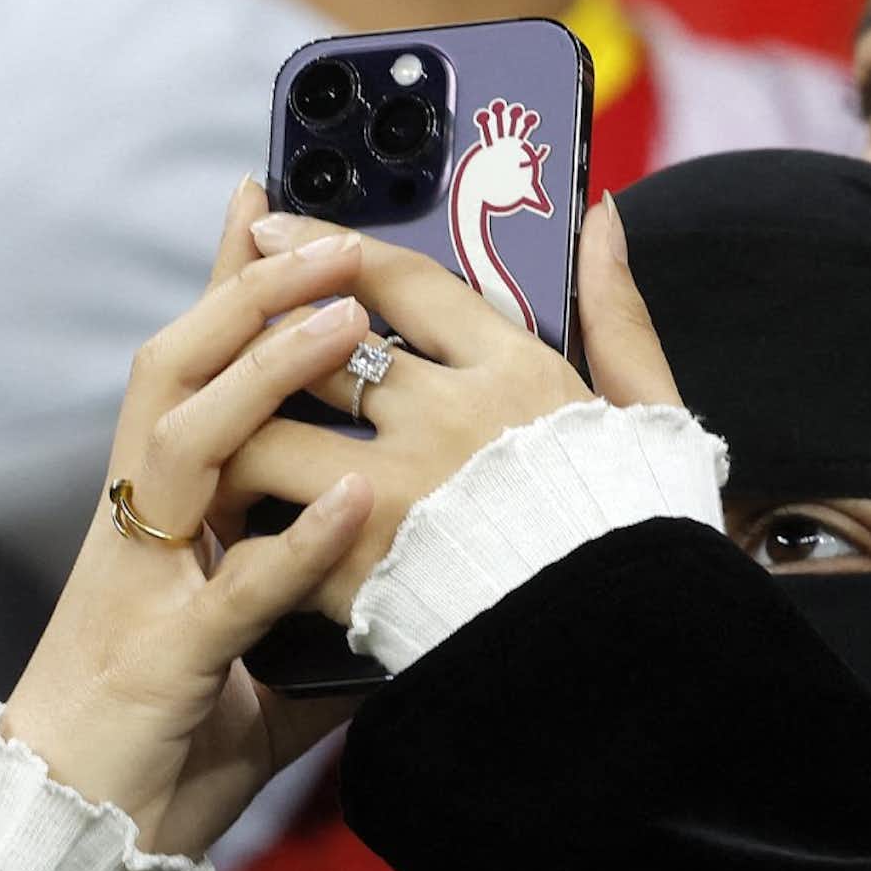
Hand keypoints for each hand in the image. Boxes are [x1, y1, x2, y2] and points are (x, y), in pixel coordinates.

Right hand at [0, 179, 378, 857]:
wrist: (71, 830)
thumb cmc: (161, 734)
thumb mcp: (246, 637)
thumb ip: (310, 590)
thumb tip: (394, 562)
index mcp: (162, 506)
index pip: (193, 365)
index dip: (225, 280)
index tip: (268, 197)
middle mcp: (142, 520)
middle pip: (178, 369)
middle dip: (250, 292)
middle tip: (329, 232)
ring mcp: (147, 582)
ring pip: (188, 445)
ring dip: (267, 378)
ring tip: (345, 325)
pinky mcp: (164, 659)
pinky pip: (231, 592)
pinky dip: (290, 547)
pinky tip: (346, 504)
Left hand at [218, 195, 682, 620]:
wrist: (624, 654)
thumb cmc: (637, 534)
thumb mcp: (646, 412)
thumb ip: (616, 313)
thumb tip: (600, 216)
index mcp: (513, 374)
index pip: (402, 282)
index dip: (330, 248)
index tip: (274, 231)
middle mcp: (445, 422)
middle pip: (316, 353)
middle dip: (263, 342)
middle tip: (227, 340)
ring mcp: (395, 497)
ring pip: (270, 439)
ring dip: (241, 436)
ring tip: (224, 441)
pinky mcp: (359, 573)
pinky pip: (273, 536)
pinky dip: (252, 529)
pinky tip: (237, 528)